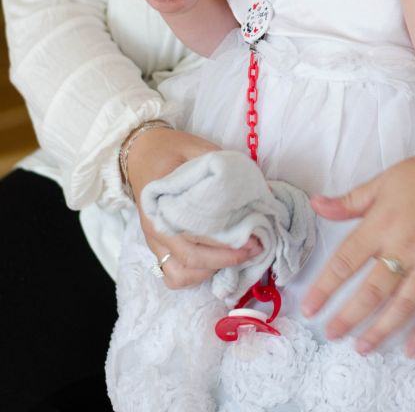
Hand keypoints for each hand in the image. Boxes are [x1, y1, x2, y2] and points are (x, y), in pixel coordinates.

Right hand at [127, 125, 261, 288]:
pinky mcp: (157, 248)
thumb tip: (261, 189)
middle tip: (255, 248)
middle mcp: (157, 227)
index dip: (226, 240)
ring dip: (211, 271)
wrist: (141, 152)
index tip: (253, 237)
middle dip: (227, 259)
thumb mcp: (199, 149)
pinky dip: (194, 277)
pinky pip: (173, 275)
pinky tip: (215, 264)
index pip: (197, 231)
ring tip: (237, 257)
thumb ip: (225, 166)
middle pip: (192, 258)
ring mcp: (155, 241)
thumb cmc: (172, 150)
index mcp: (164, 202)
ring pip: (181, 274)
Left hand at [301, 134, 414, 355]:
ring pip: (404, 305)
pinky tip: (413, 347)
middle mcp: (406, 247)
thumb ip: (350, 200)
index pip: (347, 260)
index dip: (325, 287)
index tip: (310, 308)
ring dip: (382, 330)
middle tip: (332, 334)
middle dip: (349, 317)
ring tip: (363, 347)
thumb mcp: (385, 180)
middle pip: (373, 291)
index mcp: (384, 223)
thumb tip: (316, 204)